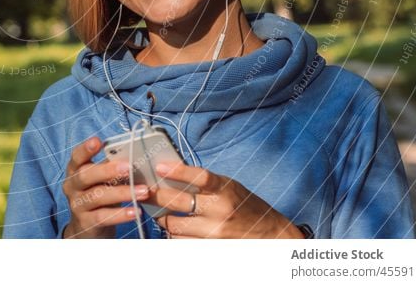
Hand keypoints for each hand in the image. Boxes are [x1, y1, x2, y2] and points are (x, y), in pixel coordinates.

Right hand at [61, 136, 145, 238]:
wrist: (88, 228)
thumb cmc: (99, 195)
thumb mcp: (102, 180)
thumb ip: (111, 168)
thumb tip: (134, 156)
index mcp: (75, 171)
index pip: (76, 157)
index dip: (85, 149)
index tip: (98, 141)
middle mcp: (72, 186)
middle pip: (86, 175)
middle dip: (108, 170)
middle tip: (129, 167)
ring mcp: (76, 205)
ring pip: (97, 196)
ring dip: (122, 193)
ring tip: (144, 191)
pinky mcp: (85, 223)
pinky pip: (103, 217)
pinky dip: (120, 214)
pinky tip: (135, 212)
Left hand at [148, 162, 303, 238]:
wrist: (269, 234)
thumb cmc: (246, 205)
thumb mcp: (229, 186)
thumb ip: (205, 182)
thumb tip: (173, 172)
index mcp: (225, 189)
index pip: (200, 177)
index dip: (178, 171)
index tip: (159, 166)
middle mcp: (220, 210)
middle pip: (178, 202)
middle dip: (157, 197)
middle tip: (145, 192)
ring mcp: (215, 232)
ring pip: (175, 226)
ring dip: (163, 219)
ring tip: (159, 213)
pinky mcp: (211, 248)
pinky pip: (182, 242)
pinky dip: (174, 235)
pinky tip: (173, 229)